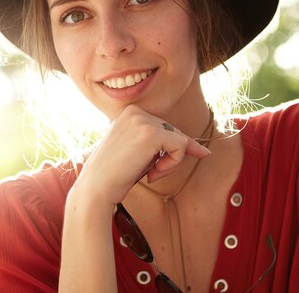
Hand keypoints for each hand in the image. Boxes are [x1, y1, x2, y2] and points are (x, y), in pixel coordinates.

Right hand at [75, 104, 210, 205]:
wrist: (96, 187)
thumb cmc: (116, 174)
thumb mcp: (138, 152)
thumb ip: (160, 143)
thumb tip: (202, 149)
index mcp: (129, 112)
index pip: (165, 126)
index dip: (173, 147)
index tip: (193, 156)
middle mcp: (135, 111)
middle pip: (174, 131)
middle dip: (171, 156)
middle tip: (152, 173)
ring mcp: (142, 120)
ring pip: (179, 139)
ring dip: (171, 162)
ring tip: (151, 174)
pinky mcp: (151, 133)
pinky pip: (181, 146)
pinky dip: (173, 164)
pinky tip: (153, 174)